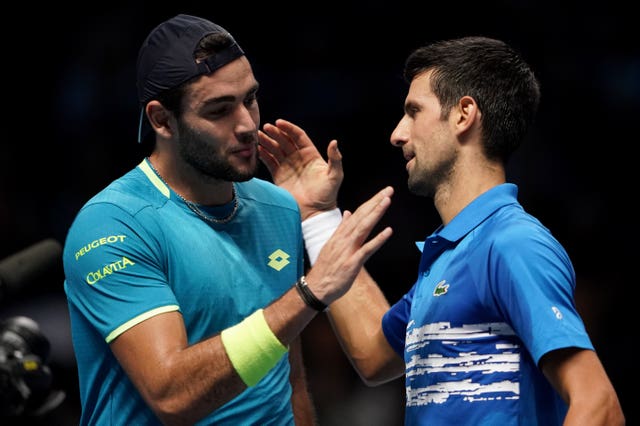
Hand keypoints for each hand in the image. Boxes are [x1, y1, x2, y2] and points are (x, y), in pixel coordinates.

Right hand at [259, 119, 342, 219]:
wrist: (314, 213)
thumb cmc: (327, 195)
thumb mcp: (335, 176)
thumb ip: (335, 159)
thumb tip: (334, 142)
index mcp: (311, 154)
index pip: (298, 136)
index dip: (288, 128)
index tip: (279, 123)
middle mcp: (298, 158)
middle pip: (284, 141)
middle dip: (275, 133)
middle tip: (265, 127)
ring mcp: (288, 166)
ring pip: (275, 150)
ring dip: (267, 142)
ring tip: (258, 136)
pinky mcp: (279, 176)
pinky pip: (269, 162)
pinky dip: (263, 155)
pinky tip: (257, 149)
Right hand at [305, 186, 393, 303]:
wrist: (316, 287)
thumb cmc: (326, 268)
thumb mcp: (332, 244)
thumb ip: (341, 228)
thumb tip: (348, 213)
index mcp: (340, 234)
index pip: (357, 213)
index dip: (370, 202)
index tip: (382, 193)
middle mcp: (344, 238)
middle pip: (361, 216)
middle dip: (375, 202)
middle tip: (389, 189)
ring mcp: (348, 250)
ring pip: (364, 227)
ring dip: (376, 213)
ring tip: (387, 201)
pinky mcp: (352, 263)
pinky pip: (367, 249)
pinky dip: (378, 239)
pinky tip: (388, 231)